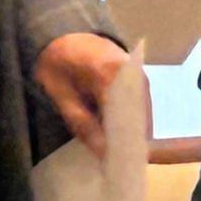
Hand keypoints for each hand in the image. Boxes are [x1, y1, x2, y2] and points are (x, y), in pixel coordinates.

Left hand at [35, 32, 130, 155]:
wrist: (65, 33)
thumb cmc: (57, 60)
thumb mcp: (59, 92)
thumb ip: (81, 122)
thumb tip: (104, 153)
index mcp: (110, 73)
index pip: (121, 118)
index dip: (119, 144)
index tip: (114, 167)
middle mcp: (134, 76)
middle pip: (138, 120)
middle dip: (128, 144)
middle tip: (116, 166)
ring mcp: (141, 79)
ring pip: (142, 117)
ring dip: (131, 136)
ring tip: (118, 156)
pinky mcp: (141, 83)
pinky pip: (140, 110)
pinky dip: (130, 125)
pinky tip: (118, 139)